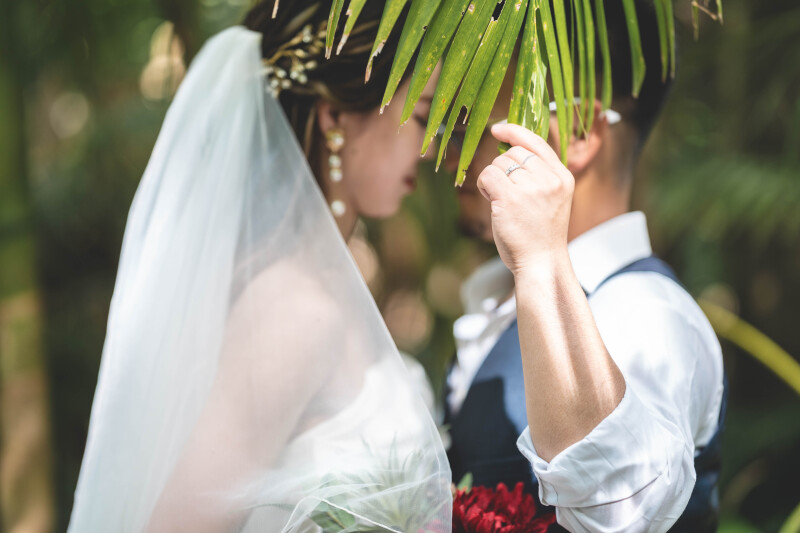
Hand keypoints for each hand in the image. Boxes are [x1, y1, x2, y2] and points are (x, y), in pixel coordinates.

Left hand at [476, 123, 574, 276]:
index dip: (515, 132)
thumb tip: (509, 150)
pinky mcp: (510, 197)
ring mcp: (531, 187)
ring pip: (499, 164)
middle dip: (503, 168)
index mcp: (563, 177)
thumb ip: (539, 176)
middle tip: (505, 193)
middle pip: (514, 153)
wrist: (542, 264)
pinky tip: (493, 203)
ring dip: (493, 181)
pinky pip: (487, 175)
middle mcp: (549, 178)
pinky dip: (483, 186)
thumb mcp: (552, 200)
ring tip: (504, 204)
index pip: (537, 142)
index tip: (498, 129)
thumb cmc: (541, 236)